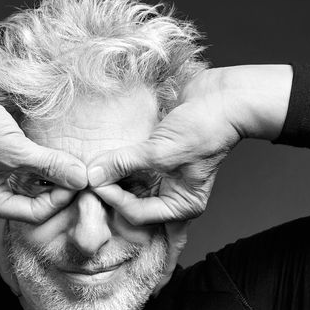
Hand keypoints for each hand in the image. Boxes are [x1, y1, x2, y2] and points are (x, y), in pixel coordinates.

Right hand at [0, 60, 87, 222]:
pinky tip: (66, 147)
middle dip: (61, 186)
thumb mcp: (14, 150)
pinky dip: (52, 155)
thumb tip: (81, 179)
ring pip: (42, 178)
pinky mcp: (14, 150)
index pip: (35, 213)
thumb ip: (49, 165)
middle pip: (41, 197)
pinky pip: (39, 159)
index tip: (78, 181)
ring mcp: (7, 169)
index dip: (58, 200)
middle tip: (85, 173)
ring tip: (79, 160)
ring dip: (59, 169)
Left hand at [87, 65, 291, 224]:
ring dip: (112, 182)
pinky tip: (102, 164)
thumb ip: (124, 163)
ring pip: (129, 189)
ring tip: (91, 178)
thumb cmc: (205, 127)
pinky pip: (132, 169)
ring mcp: (164, 178)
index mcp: (181, 205)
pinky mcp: (156, 159)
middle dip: (111, 200)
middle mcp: (172, 195)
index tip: (95, 181)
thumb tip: (94, 175)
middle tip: (87, 191)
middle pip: (131, 207)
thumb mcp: (160, 150)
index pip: (137, 213)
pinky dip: (119, 167)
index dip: (114, 199)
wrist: (221, 96)